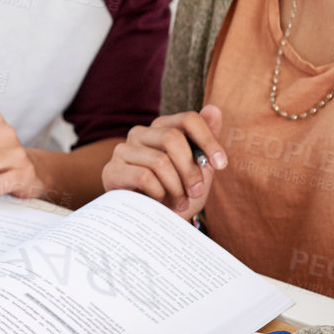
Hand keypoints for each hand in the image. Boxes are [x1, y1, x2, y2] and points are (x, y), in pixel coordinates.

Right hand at [101, 106, 226, 221]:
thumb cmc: (177, 193)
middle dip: (190, 169)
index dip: (208, 141)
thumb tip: (214, 109)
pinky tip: (160, 203)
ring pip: (159, 161)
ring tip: (180, 203)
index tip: (221, 165)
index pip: (188, 119)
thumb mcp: (198, 168)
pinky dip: (158, 193)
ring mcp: (123, 150)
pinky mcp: (112, 170)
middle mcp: (140, 133)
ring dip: (176, 187)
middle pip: (172, 138)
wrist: (153, 224)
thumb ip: (206, 139)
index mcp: (162, 127)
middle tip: (197, 191)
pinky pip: (143, 177)